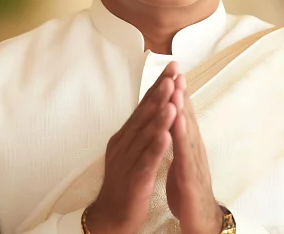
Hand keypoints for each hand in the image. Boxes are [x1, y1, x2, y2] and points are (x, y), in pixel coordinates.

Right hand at [86, 62, 179, 233]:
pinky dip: (156, 147)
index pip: (143, 106)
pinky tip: (166, 136)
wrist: (111, 216)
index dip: (158, 86)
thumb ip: (140, 129)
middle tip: (173, 74)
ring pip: (145, 135)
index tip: (173, 68)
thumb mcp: (131, 151)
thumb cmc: (125, 182)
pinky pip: (146, 161)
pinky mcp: (134, 180)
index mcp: (125, 136)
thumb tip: (152, 105)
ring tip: (171, 98)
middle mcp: (124, 144)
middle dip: (159, 93)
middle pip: (143, 115)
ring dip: (159, 116)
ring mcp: (127, 161)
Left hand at [166, 74, 222, 233]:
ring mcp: (194, 163)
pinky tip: (176, 124)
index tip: (172, 70)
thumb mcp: (181, 160)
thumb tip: (174, 119)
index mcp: (188, 144)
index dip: (178, 93)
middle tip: (176, 70)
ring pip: (187, 132)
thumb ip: (179, 139)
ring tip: (177, 89)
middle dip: (181, 93)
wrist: (199, 219)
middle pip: (187, 117)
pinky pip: (184, 156)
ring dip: (183, 110)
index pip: (182, 114)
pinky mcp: (190, 179)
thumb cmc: (188, 190)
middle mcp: (194, 149)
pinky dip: (181, 139)